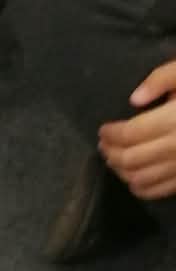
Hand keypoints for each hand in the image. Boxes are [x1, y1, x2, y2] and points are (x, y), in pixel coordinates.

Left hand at [99, 61, 175, 203]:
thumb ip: (161, 79)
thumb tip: (134, 100)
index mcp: (175, 119)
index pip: (130, 134)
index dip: (111, 134)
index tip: (103, 130)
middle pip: (130, 159)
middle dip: (111, 153)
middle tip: (104, 145)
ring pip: (139, 179)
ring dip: (120, 172)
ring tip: (113, 160)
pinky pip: (157, 191)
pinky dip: (138, 187)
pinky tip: (132, 177)